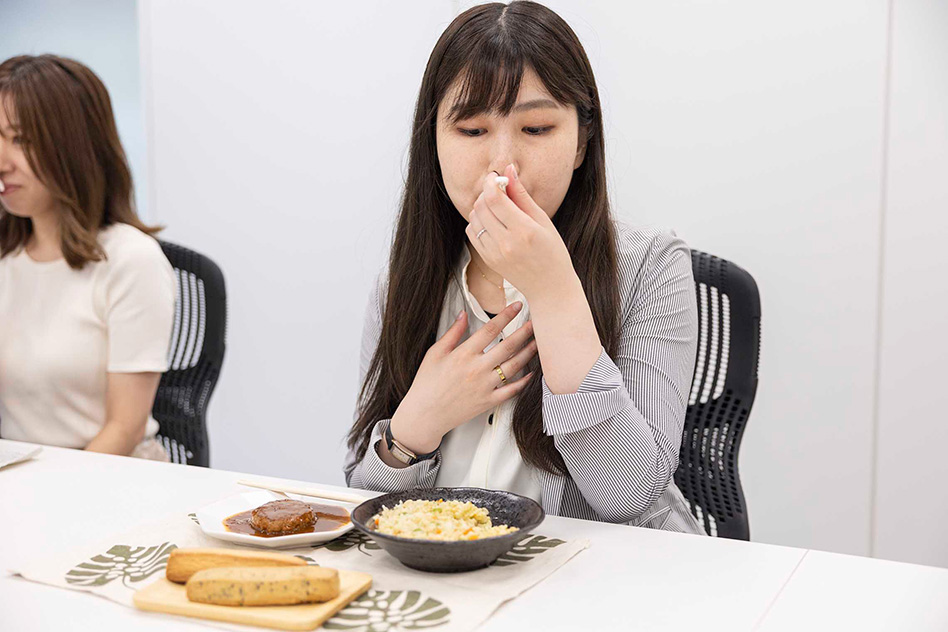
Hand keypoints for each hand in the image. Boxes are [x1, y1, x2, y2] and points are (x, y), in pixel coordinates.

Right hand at [389, 302, 536, 453]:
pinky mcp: (489, 401)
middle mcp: (477, 369)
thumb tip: (463, 314)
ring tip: (537, 343)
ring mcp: (485, 386)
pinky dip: (524, 381)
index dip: (506, 315)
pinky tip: (531, 372)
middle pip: (508, 346)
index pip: (490, 329)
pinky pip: (512, 390)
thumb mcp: (434, 353)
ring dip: (528, 353)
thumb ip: (452, 333)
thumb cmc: (426, 384)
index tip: (517, 306)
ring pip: (514, 366)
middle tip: (536, 322)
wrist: (425, 415)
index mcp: (463, 354)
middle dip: (524, 332)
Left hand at [464, 163, 576, 300]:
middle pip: (481, 207)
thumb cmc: (553, 252)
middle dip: (486, 193)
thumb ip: (522, 195)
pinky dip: (478, 223)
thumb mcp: (543, 221)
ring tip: (496, 207)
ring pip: (473, 219)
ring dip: (481, 208)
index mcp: (524, 231)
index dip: (491, 183)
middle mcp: (506, 243)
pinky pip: (472, 234)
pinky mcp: (488, 260)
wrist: (550, 287)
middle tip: (497, 191)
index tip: (495, 177)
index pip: (495, 199)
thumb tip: (509, 170)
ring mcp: (495, 254)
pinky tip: (492, 223)